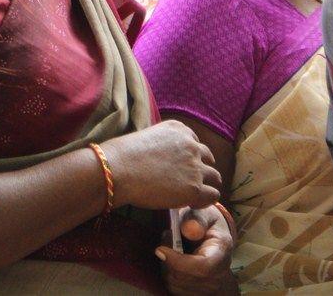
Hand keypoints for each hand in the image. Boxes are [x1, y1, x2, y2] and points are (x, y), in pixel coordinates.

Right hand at [101, 120, 220, 210]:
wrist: (118, 169)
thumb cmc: (123, 155)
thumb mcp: (145, 136)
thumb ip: (162, 144)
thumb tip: (162, 158)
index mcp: (179, 129)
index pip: (195, 142)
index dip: (189, 156)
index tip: (181, 166)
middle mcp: (191, 145)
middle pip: (207, 158)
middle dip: (201, 169)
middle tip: (189, 181)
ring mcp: (195, 167)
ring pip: (214, 177)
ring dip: (205, 184)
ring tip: (192, 194)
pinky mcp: (194, 188)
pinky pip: (213, 195)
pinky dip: (205, 200)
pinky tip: (192, 204)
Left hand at [158, 206, 236, 294]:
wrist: (211, 237)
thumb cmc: (203, 223)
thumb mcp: (201, 213)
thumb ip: (196, 219)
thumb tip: (189, 229)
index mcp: (222, 250)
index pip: (203, 267)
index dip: (178, 262)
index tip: (160, 249)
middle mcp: (220, 273)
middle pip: (187, 278)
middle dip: (168, 261)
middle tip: (165, 239)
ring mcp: (211, 286)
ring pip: (178, 286)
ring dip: (165, 268)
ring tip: (169, 249)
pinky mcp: (199, 292)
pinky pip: (175, 290)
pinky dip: (168, 276)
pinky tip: (171, 262)